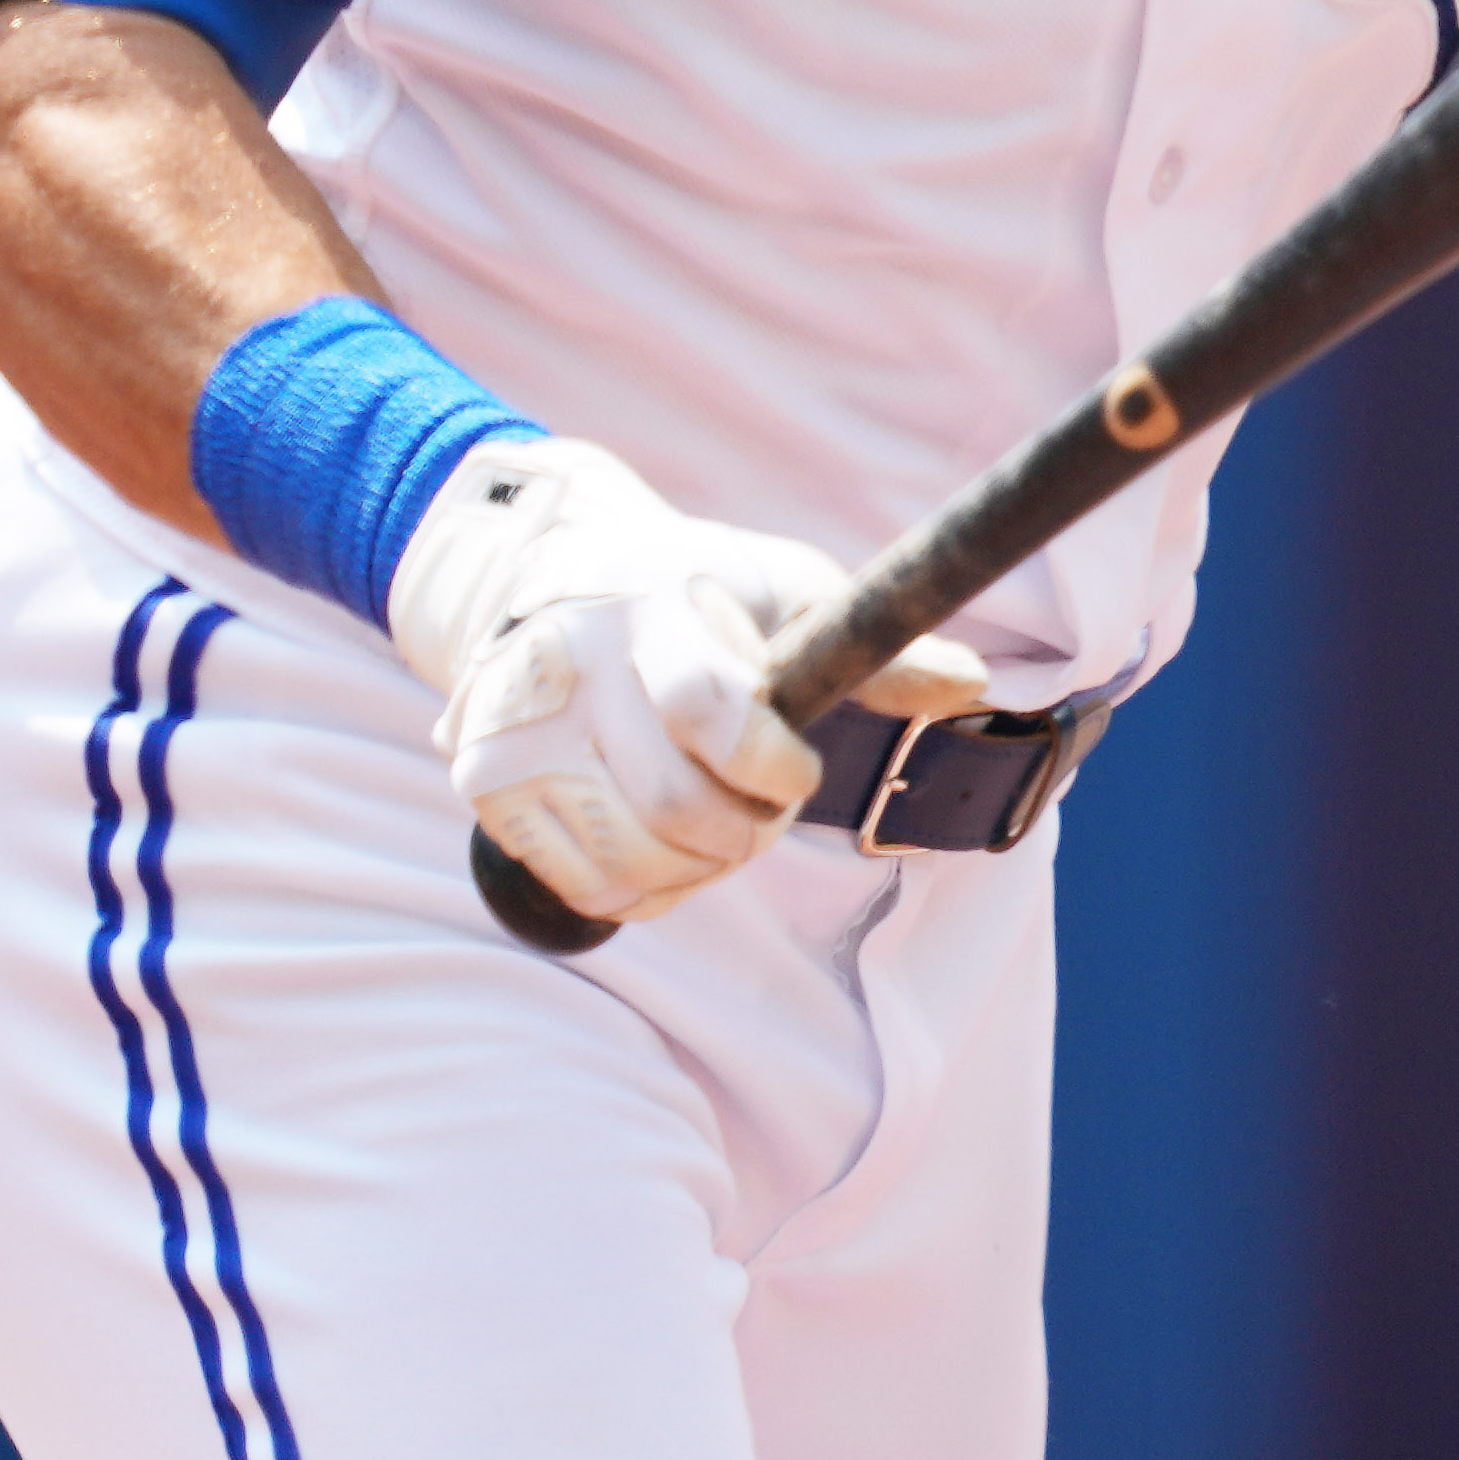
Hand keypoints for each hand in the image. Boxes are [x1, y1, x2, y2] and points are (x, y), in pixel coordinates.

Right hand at [382, 433, 988, 931]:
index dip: (771, 765)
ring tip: (714, 828)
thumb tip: (970, 682)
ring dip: (697, 869)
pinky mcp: (487, 785)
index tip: (796, 768)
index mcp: (650, 605)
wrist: (545, 571)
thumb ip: (872, 648)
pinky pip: (585, 886)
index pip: (711, 710)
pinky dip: (643, 889)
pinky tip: (658, 844)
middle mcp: (570, 665)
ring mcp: (516, 729)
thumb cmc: (697, 588)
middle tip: (760, 809)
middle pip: (674, 805)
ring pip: (631, 860)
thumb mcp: (785, 591)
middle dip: (744, 831)